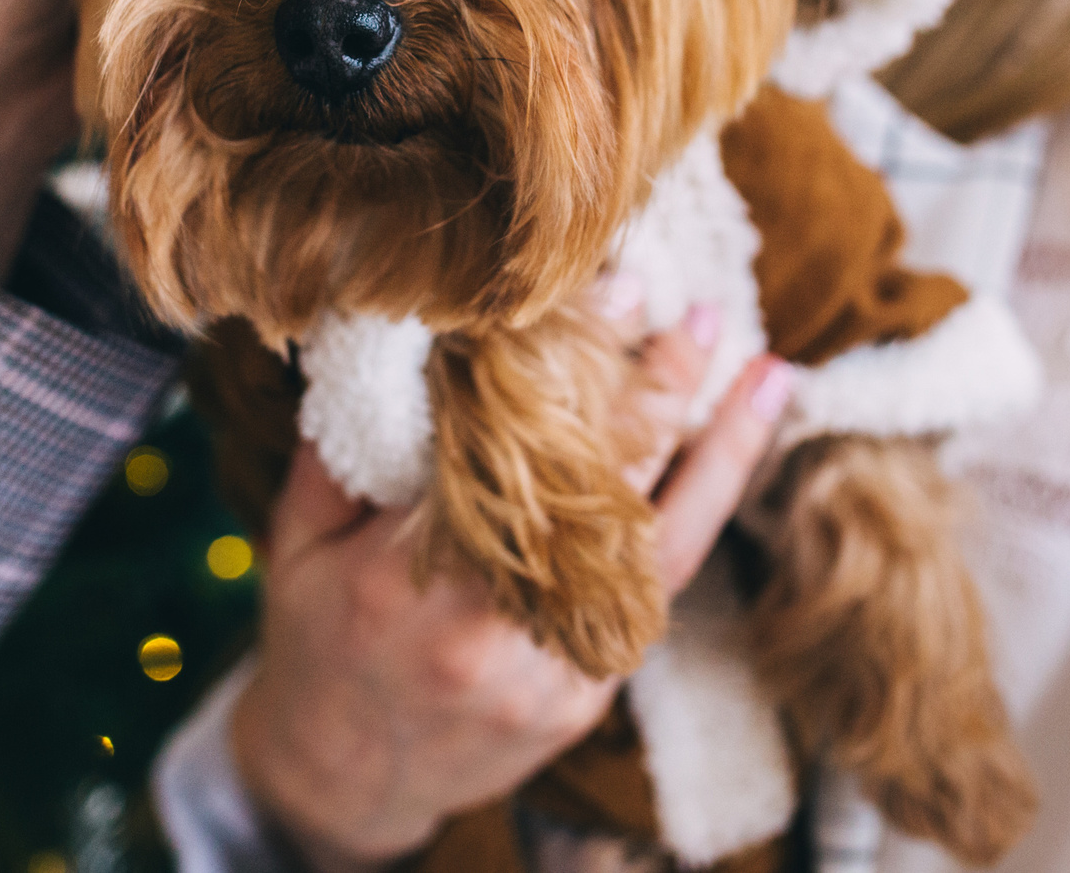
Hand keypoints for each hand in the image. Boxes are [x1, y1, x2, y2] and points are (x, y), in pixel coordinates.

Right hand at [231, 298, 795, 872]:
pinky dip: (699, 516)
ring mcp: (550, 671)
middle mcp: (492, 628)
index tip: (615, 288)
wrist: (345, 780)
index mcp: (407, 578)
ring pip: (657, 546)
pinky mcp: (588, 696)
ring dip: (719, 453)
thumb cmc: (316, 641)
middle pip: (598, 488)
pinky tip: (734, 454)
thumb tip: (398, 329)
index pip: (506, 445)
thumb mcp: (301, 537)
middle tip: (696, 315)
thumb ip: (349, 440)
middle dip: (656, 393)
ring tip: (768, 374)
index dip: (569, 365)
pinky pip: (653, 592)